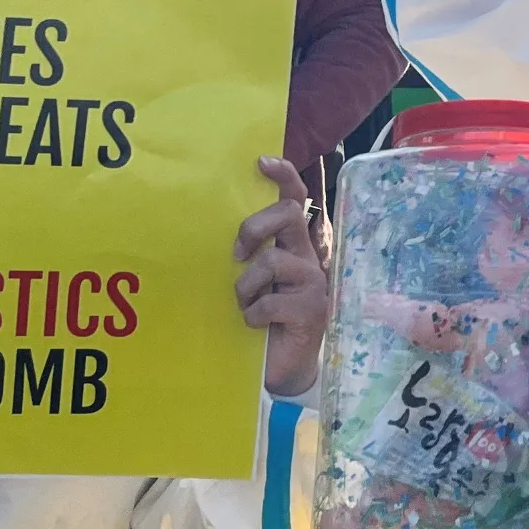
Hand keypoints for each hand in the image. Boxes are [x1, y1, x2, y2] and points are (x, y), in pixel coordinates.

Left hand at [234, 157, 329, 396]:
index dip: (283, 175)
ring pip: (272, 261)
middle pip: (288, 215)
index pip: (294, 199)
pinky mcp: (310, 310)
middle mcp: (306, 257)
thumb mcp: (250, 281)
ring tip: (244, 305)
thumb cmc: (262, 321)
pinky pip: (270, 302)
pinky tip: (255, 326)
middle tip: (237, 253)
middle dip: (255, 226)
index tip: (260, 161)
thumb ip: (245, 257)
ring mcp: (312, 282)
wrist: (282, 367)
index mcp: (291, 245)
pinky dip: (252, 315)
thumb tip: (217, 238)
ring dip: (246, 286)